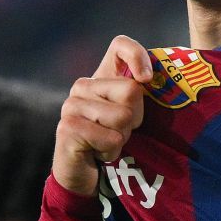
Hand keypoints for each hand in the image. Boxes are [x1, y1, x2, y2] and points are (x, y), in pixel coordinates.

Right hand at [53, 35, 151, 195]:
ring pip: (122, 116)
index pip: (119, 45)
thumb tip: (152, 81)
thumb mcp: (129, 115)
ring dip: (123, 138)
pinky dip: (112, 151)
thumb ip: (140, 96)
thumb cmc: (111, 141)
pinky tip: (99, 153)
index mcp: (100, 77)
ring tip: (109, 142)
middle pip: (131, 90)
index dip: (137, 56)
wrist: (83, 174)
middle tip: (121, 131)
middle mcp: (83, 85)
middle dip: (135, 118)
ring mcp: (72, 105)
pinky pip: (110, 138)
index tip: (147, 79)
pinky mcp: (68, 127)